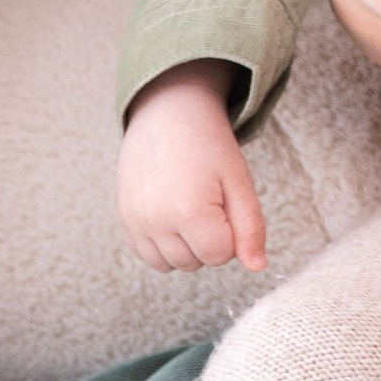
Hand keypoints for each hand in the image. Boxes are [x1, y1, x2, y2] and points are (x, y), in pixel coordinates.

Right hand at [119, 64, 265, 272]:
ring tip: (189, 206)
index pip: (220, 255)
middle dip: (208, 239)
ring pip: (169, 265)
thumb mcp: (239, 182)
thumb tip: (257, 267)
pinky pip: (147, 255)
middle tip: (207, 199)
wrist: (168, 113)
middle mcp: (155, 221)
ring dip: (185, 246)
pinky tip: (171, 213)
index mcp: (188, 212)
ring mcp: (134, 222)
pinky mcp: (123, 220)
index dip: (230, 232)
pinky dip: (162, 245)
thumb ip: (250, 228)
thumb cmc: (208, 145)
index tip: (225, 201)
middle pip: (195, 263)